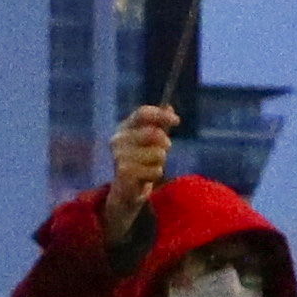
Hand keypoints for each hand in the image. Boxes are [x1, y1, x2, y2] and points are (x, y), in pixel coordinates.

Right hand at [100, 102, 176, 240]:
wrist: (125, 191)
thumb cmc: (141, 161)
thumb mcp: (152, 140)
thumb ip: (159, 124)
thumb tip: (168, 106)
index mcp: (124, 127)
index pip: (142, 113)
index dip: (161, 115)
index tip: (177, 121)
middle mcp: (118, 139)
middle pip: (153, 133)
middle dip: (164, 143)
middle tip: (162, 151)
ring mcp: (119, 156)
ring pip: (157, 154)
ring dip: (159, 162)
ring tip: (150, 167)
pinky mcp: (124, 173)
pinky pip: (155, 170)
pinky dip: (156, 174)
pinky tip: (146, 178)